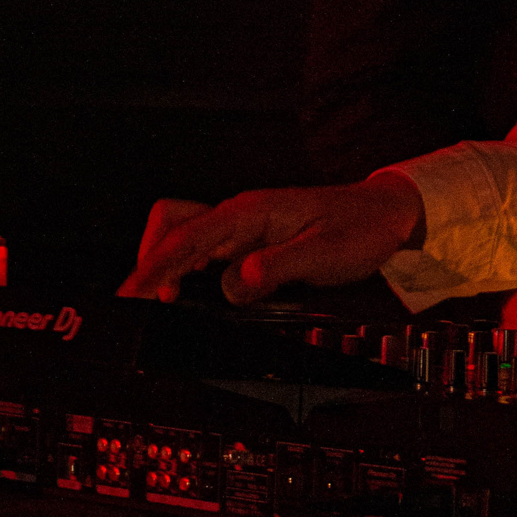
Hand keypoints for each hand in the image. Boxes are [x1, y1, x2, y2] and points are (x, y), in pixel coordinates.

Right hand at [120, 172, 423, 304]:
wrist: (386, 215)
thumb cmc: (360, 229)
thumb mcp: (324, 253)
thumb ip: (278, 268)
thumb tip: (234, 285)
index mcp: (250, 212)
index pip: (186, 236)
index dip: (154, 266)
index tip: (130, 292)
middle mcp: (240, 216)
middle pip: (171, 226)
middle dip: (149, 261)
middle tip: (138, 303)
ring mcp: (243, 228)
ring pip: (184, 238)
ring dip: (166, 267)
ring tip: (159, 305)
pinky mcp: (251, 242)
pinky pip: (205, 252)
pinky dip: (188, 272)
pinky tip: (190, 297)